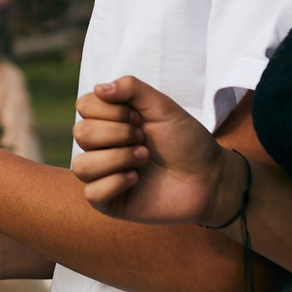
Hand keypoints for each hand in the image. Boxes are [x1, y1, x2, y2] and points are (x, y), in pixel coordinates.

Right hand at [71, 74, 231, 224]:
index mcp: (110, 121)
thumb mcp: (162, 107)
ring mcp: (104, 175)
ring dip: (117, 158)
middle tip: (145, 140)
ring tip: (144, 159)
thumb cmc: (187, 141)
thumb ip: (131, 88)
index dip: (111, 110)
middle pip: (81, 133)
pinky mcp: (110, 203)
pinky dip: (114, 183)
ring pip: (81, 165)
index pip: (84, 106)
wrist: (210, 178)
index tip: (140, 118)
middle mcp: (102, 146)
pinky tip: (135, 180)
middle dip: (118, 134)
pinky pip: (91, 193)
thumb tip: (99, 88)